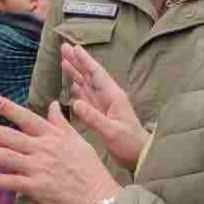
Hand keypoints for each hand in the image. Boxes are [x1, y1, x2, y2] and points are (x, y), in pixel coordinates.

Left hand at [0, 97, 120, 203]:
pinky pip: (13, 182)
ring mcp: (39, 169)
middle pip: (11, 137)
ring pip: (7, 158)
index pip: (28, 119)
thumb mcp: (78, 140)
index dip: (10, 109)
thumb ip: (61, 123)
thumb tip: (52, 105)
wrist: (99, 198)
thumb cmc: (90, 169)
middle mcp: (43, 150)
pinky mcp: (37, 188)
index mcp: (53, 137)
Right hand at [61, 43, 149, 170]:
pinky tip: (72, 84)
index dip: (85, 61)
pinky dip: (78, 89)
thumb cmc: (129, 144)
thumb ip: (94, 118)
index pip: (97, 75)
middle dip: (77, 61)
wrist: (139, 157)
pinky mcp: (101, 114)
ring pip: (87, 84)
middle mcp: (108, 98)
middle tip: (64, 47)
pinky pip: (87, 97)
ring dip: (76, 72)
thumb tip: (75, 103)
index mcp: (113, 97)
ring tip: (63, 61)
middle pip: (90, 75)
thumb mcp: (112, 132)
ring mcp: (104, 105)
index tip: (75, 48)